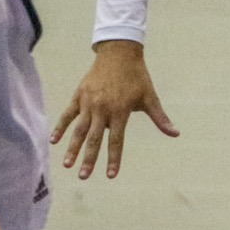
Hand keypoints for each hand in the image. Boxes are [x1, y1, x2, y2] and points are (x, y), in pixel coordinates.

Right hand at [52, 40, 178, 179]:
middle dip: (89, 159)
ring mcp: (88, 102)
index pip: (116, 140)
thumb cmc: (137, 76)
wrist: (119, 52)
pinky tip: (54, 141)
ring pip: (79, 129)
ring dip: (72, 148)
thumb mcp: (150, 96)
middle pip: (95, 138)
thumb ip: (160, 118)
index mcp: (120, 110)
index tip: (111, 175)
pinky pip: (67, 114)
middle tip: (84, 177)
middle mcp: (102, 108)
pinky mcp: (79, 95)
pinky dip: (60, 127)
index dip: (114, 158)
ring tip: (67, 165)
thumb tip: (175, 133)